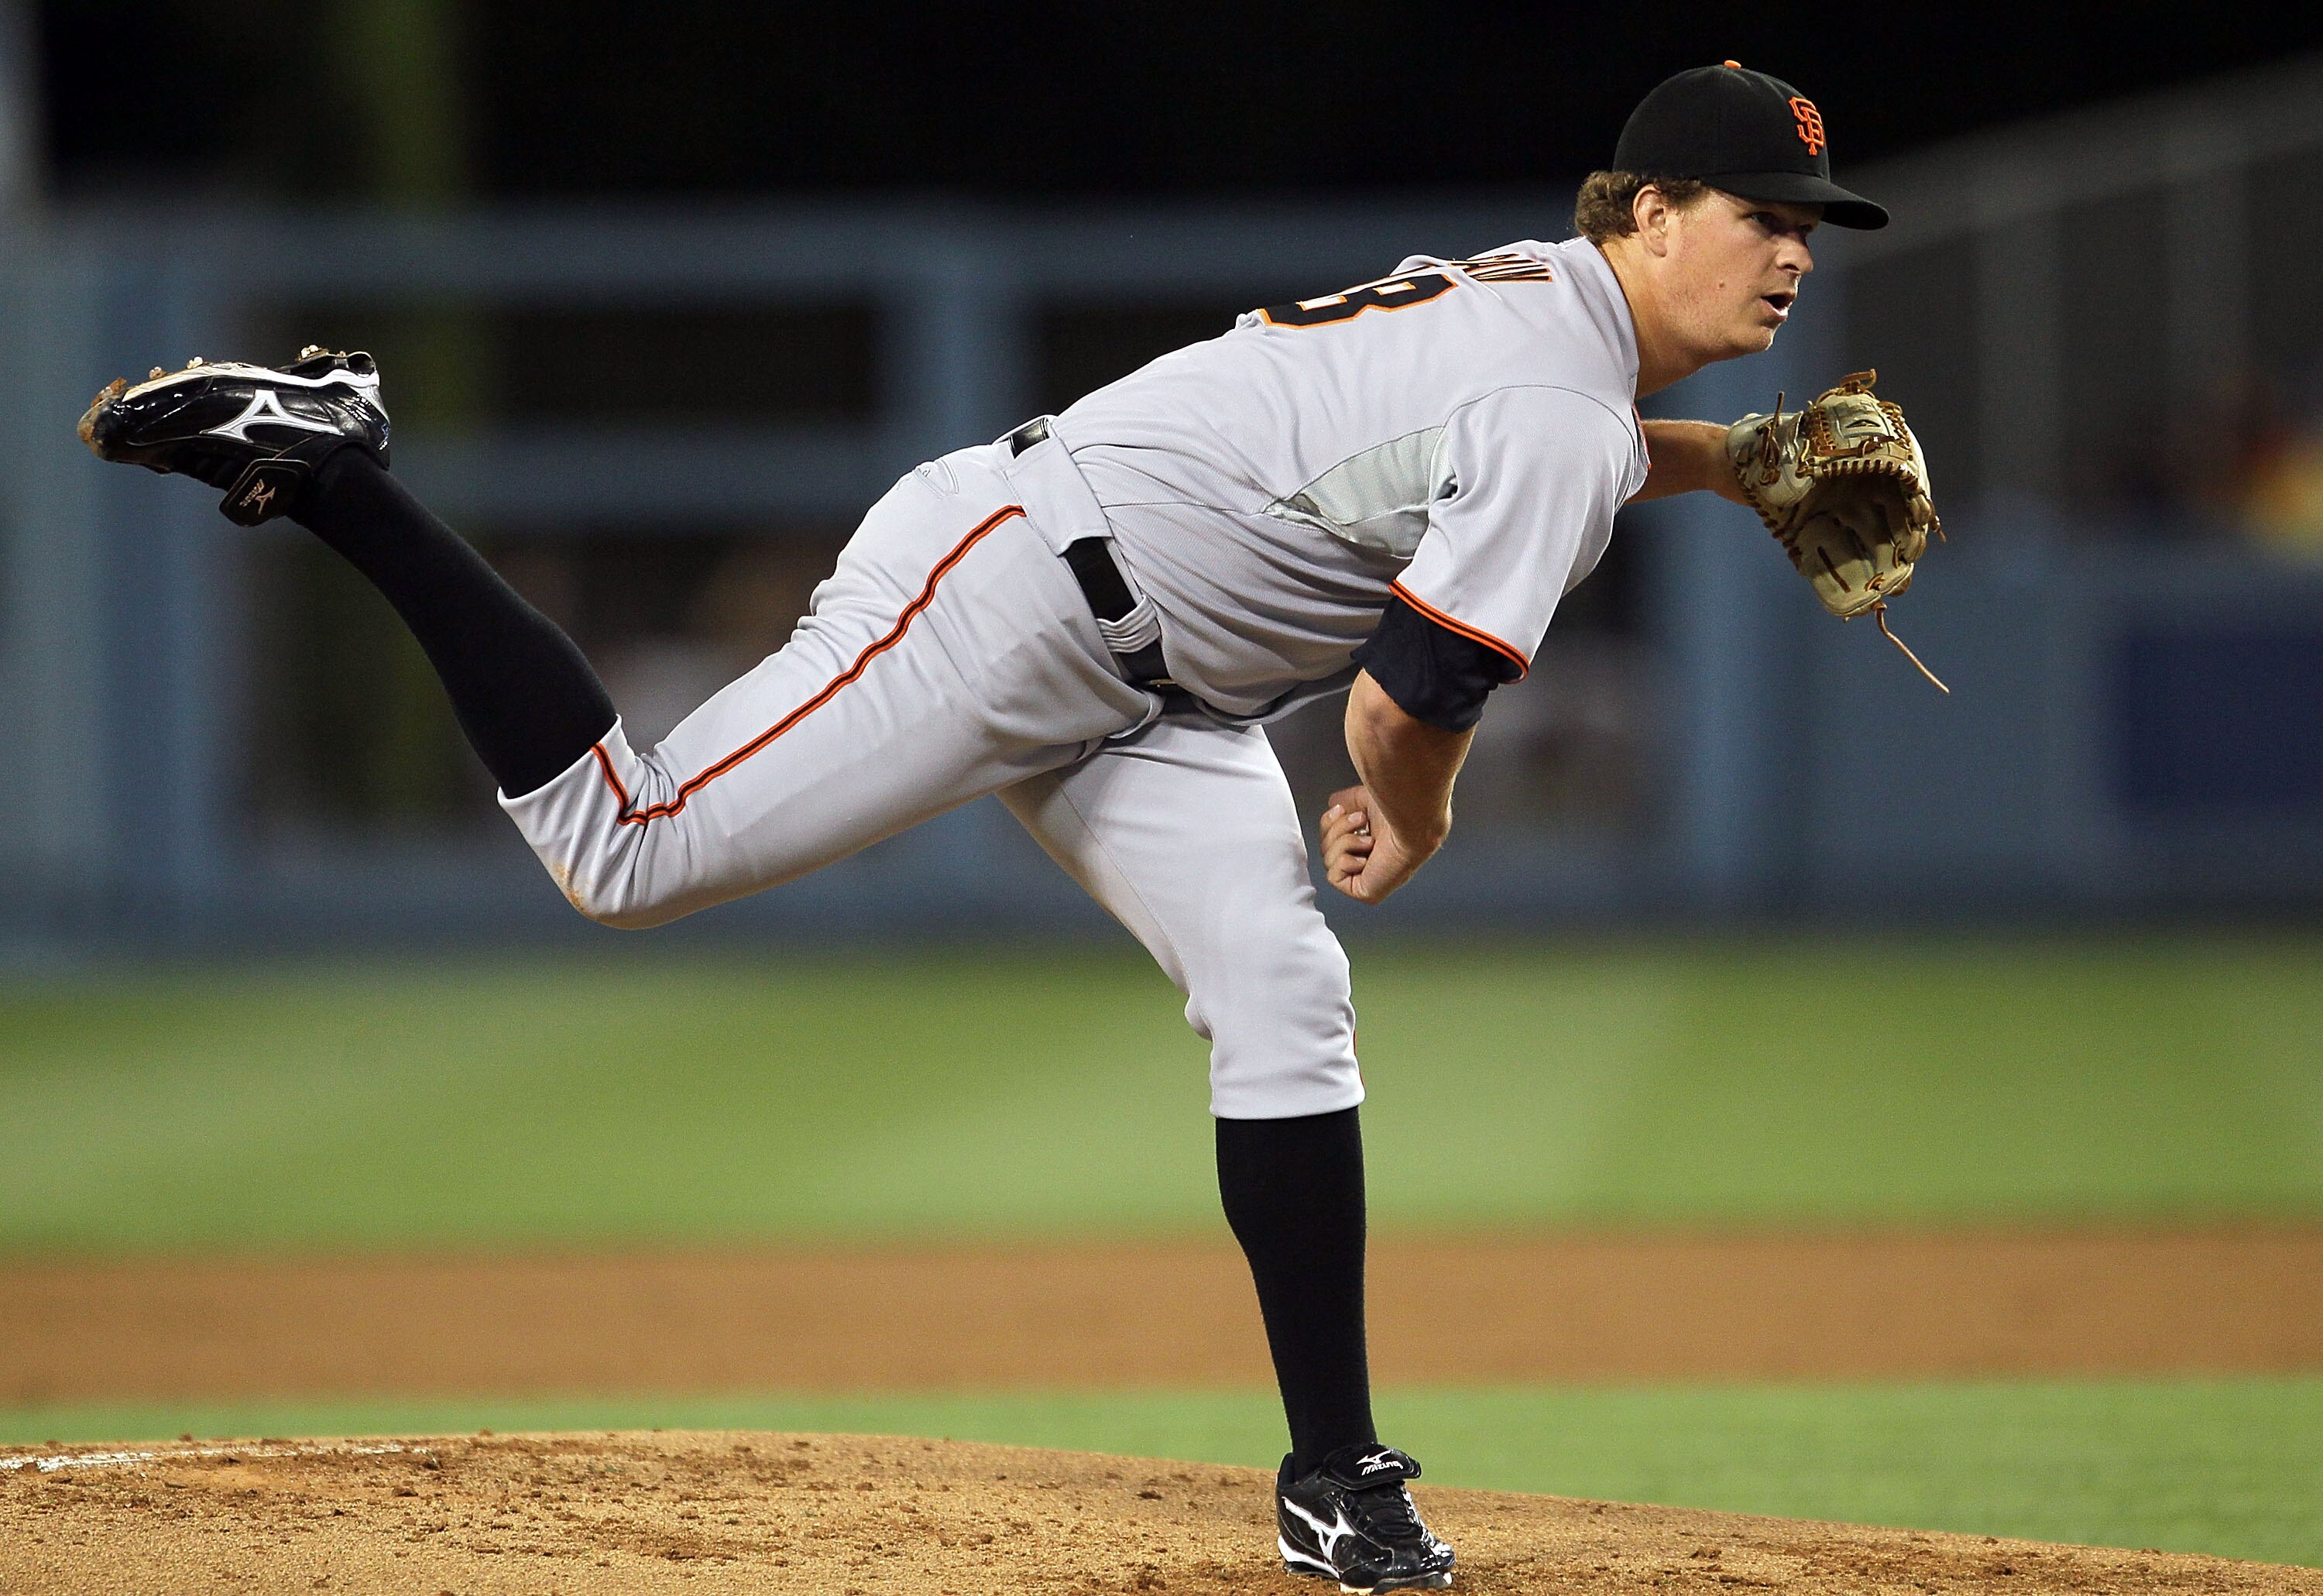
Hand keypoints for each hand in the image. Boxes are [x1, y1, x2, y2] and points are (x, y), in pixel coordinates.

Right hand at [1320, 784, 1425, 903]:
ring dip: (1345, 843)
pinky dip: (1345, 863)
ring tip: (1369, 839)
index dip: (1330, 823)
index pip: (1332, 837)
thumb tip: (1333, 807)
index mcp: (1368, 839)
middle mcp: (1368, 858)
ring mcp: (1367, 876)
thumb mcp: (1362, 799)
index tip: (1340, 809)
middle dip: (1338, 830)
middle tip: (1361, 820)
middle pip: (1326, 848)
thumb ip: (1344, 802)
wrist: (1411, 822)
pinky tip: (1366, 857)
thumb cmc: (1398, 810)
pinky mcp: (1365, 891)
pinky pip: (1334, 878)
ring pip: (1328, 860)